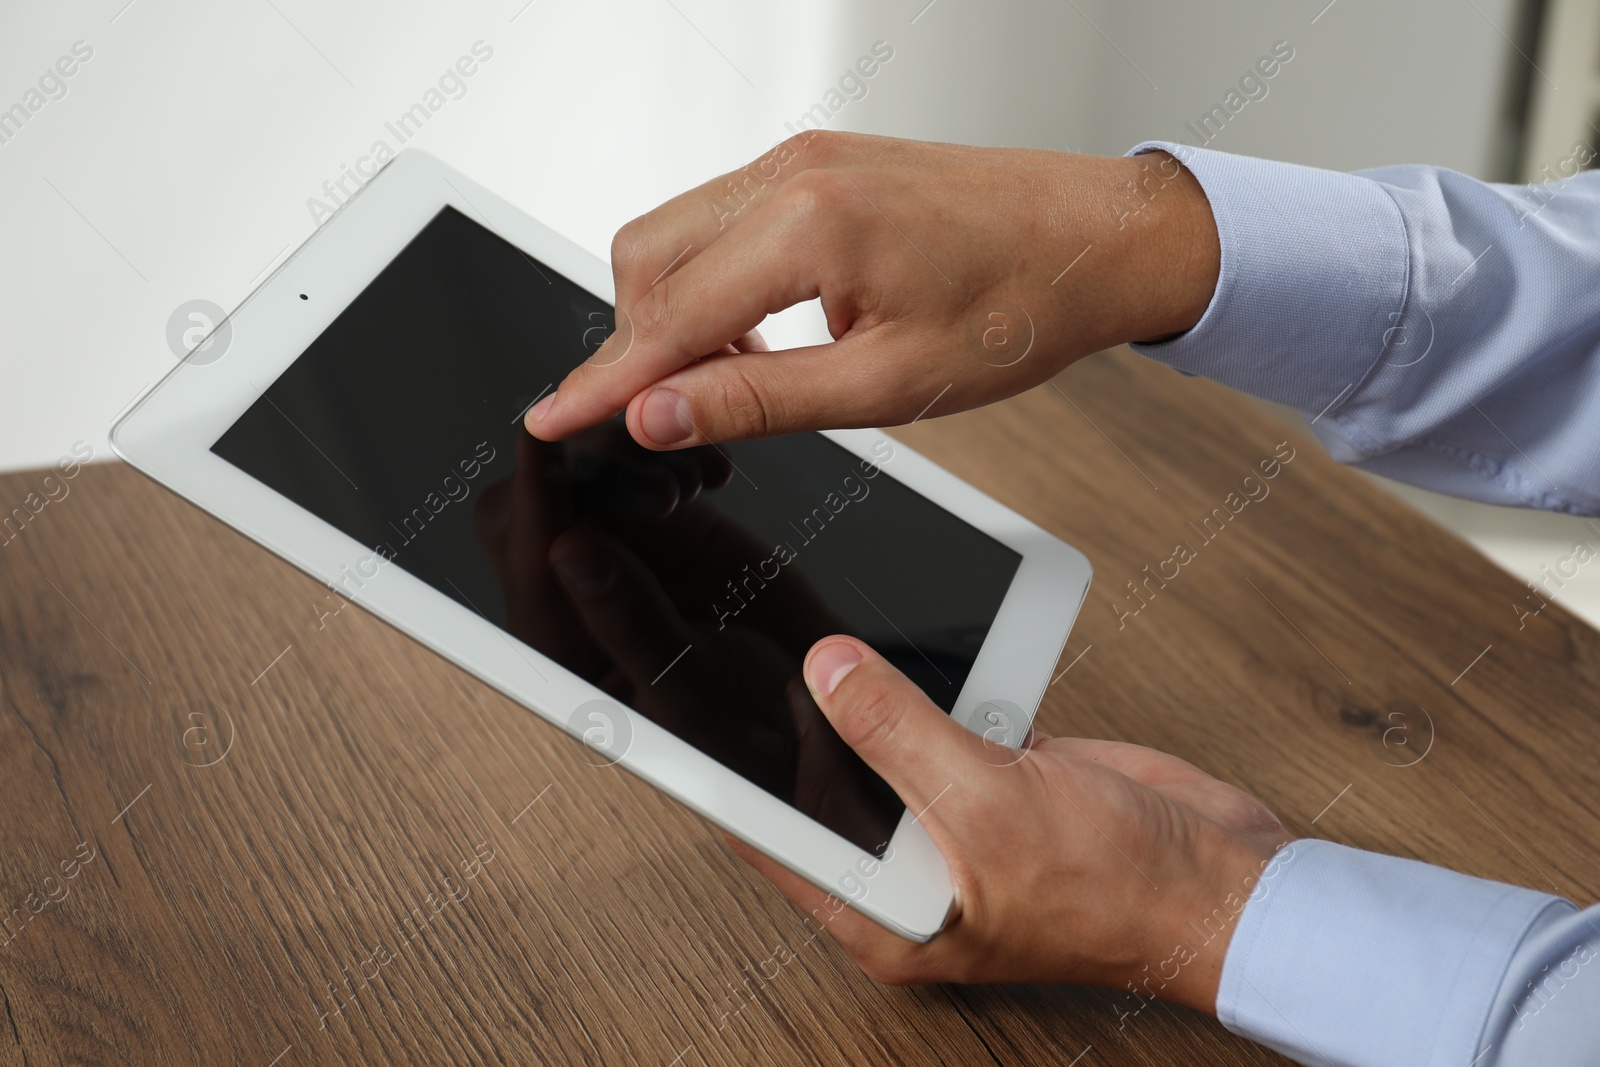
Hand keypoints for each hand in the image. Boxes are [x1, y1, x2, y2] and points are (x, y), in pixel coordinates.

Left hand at [473, 427, 901, 825]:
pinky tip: (710, 475)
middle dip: (584, 468)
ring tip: (691, 484)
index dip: (535, 493)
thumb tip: (566, 552)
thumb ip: (627, 621)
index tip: (549, 441)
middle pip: (534, 502)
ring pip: (584, 474)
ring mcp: (624, 559)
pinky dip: (670, 453)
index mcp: (562, 645)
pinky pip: (640, 470)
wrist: (816, 723)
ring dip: (631, 458)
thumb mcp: (690, 689)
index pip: (525, 553)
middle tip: (657, 482)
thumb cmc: (750, 737)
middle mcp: (580, 596)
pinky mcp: (669, 533)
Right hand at [526, 131, 1218, 448]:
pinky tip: (757, 330)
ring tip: (725, 379)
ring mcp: (803, 159)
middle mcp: (792, 174)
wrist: (1095, 239)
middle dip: (634, 344)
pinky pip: (722, 217)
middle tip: (659, 415)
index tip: (553, 419)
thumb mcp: (887, 384)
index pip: (666, 317)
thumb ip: (759, 398)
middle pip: (646, 260)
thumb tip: (660, 415)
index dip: (603, 382)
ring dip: (673, 311)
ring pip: (676, 233)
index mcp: (809, 227)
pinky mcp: (819, 162)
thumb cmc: (1018, 309)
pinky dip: (714, 279)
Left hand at [730, 636, 1293, 1014]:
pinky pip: (933, 718)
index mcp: (883, 908)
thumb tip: (826, 672)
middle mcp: (904, 867)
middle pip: (814, 783)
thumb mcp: (986, 805)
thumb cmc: (1117, 888)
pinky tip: (894, 642)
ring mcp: (948, 818)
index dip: (721, 776)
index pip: (769, 834)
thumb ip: (896, 734)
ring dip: (852, 692)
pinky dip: (920, 682)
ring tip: (789, 630)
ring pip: (874, 742)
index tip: (670, 716)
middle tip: (723, 647)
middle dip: (780, 721)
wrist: (1222, 878)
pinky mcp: (990, 776)